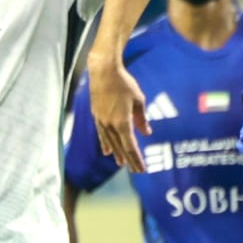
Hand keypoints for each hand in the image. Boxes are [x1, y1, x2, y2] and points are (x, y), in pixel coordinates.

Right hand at [88, 58, 150, 172]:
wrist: (103, 71)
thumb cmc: (124, 83)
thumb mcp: (138, 100)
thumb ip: (142, 118)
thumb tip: (146, 132)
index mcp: (122, 122)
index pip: (130, 146)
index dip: (136, 159)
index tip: (142, 169)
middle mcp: (110, 124)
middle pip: (120, 147)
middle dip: (129, 159)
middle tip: (135, 171)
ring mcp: (101, 120)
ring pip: (110, 142)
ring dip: (117, 153)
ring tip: (121, 163)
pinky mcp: (96, 115)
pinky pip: (101, 134)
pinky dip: (105, 143)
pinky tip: (106, 150)